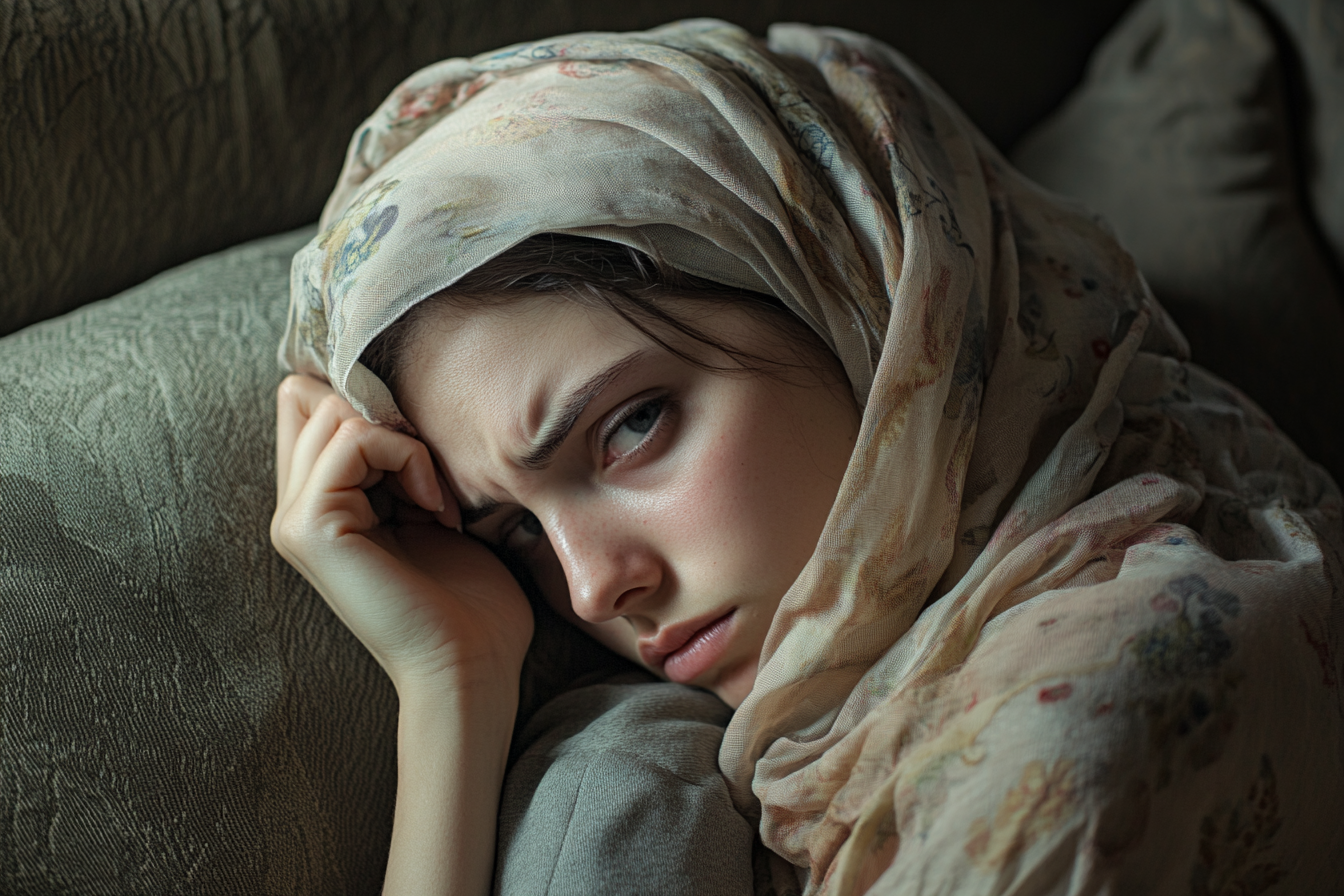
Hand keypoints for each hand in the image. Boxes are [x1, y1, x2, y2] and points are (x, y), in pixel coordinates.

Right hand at [271, 374, 533, 694]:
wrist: (472, 663)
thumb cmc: (470, 596)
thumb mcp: (430, 504)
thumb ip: (397, 455)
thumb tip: (388, 388)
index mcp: (318, 502)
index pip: (309, 400)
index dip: (368, 402)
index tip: (425, 454)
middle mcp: (294, 508)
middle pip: (316, 397)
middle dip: (390, 422)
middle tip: (433, 483)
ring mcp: (293, 519)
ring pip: (335, 412)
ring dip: (406, 444)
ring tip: (436, 502)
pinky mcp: (309, 526)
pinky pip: (352, 439)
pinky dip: (408, 459)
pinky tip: (434, 509)